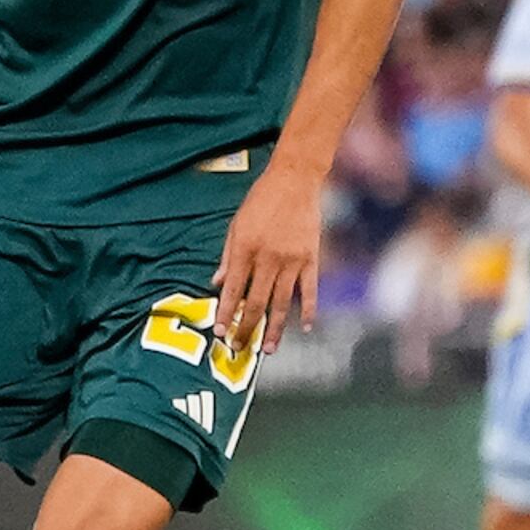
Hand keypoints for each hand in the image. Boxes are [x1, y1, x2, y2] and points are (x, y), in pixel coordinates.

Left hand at [212, 166, 325, 354]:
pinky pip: (310, 290)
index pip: (232, 290)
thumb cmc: (261, 200)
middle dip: (246, 328)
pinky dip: (308, 311)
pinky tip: (304, 328)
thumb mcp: (236, 224)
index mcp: (245, 249)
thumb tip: (218, 283)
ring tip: (267, 349)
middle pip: (256, 303)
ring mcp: (291, 261)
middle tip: (239, 347)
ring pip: (282, 303)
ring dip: (274, 329)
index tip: (219, 332)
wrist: (294, 180)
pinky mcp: (311, 258)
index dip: (225, 313)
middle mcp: (268, 259)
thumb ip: (228, 256)